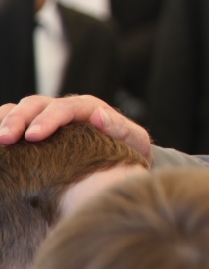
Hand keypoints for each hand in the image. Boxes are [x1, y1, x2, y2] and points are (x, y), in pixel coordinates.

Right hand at [0, 95, 151, 159]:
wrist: (122, 164)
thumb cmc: (129, 153)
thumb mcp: (135, 142)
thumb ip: (122, 129)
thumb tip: (99, 116)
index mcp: (89, 109)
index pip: (66, 107)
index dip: (49, 119)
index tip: (34, 136)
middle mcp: (64, 109)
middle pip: (36, 104)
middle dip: (18, 119)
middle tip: (5, 139)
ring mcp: (46, 118)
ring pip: (19, 110)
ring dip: (4, 121)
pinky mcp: (34, 131)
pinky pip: (11, 122)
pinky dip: (1, 125)